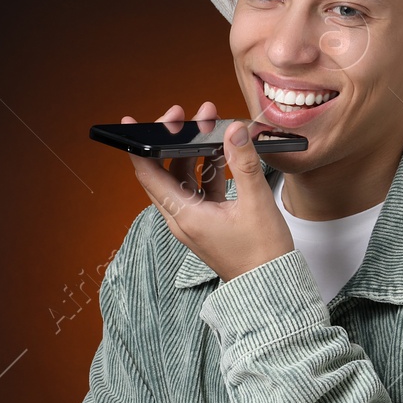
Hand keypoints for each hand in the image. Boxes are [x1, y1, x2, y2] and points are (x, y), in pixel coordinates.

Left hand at [123, 103, 292, 283]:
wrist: (270, 287)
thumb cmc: (261, 254)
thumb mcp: (256, 204)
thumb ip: (243, 164)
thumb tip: (235, 131)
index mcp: (184, 215)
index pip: (149, 174)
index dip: (139, 145)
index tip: (132, 121)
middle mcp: (182, 218)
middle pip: (165, 171)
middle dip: (175, 139)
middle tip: (188, 115)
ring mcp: (194, 220)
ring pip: (184, 178)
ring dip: (194, 151)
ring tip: (212, 126)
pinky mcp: (208, 221)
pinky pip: (200, 189)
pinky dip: (207, 168)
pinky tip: (223, 152)